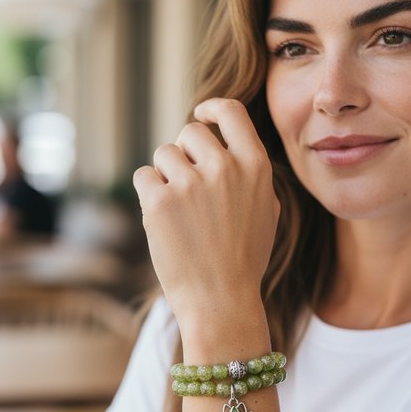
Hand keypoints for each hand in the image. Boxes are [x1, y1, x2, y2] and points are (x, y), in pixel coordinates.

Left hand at [133, 99, 279, 336]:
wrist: (221, 302)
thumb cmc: (244, 261)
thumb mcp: (267, 212)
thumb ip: (250, 172)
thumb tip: (225, 142)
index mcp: (255, 167)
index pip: (231, 112)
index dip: (212, 109)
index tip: (201, 113)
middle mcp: (224, 168)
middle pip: (190, 133)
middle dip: (185, 155)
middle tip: (189, 191)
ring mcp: (190, 184)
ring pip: (163, 154)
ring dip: (166, 177)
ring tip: (180, 214)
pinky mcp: (159, 202)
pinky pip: (143, 177)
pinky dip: (148, 194)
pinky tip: (164, 221)